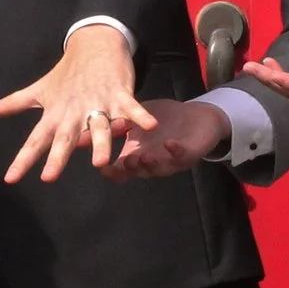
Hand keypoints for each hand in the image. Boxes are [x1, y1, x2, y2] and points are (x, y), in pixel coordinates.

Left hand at [0, 24, 154, 181]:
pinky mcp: (119, 93)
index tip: (11, 179)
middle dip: (57, 156)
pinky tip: (149, 126)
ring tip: (101, 163)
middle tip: (49, 177)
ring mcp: (97, 101)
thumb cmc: (65, 74)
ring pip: (98, 125)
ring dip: (100, 143)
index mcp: (54, 113)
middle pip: (64, 136)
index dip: (23, 159)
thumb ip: (10, 105)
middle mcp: (73, 110)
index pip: (35, 139)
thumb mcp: (37, 90)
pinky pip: (130, 107)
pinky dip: (139, 115)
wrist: (94, 44)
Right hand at [101, 97, 227, 181]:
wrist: (195, 115)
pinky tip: (169, 144)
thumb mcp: (137, 115)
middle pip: (140, 171)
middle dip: (132, 169)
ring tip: (143, 157)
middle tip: (125, 162)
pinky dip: (175, 151)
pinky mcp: (189, 154)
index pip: (123, 170)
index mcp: (137, 155)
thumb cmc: (163, 117)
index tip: (103, 169)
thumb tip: (93, 124)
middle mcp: (153, 162)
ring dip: (151, 164)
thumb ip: (119, 121)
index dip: (114, 172)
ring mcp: (171, 161)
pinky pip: (182, 156)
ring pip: (160, 168)